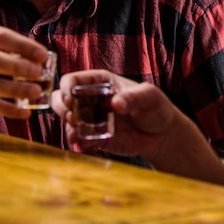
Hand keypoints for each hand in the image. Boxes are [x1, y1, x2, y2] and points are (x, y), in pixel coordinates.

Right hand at [50, 70, 180, 162]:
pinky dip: (77, 141)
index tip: (71, 99)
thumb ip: (133, 97)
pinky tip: (82, 144)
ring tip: (78, 132)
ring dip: (68, 126)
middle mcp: (90, 98)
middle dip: (63, 108)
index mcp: (100, 82)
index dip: (67, 88)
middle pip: (62, 98)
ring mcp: (90, 118)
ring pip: (66, 118)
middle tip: (74, 117)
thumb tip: (116, 103)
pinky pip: (78, 138)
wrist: (161, 135)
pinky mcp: (94, 136)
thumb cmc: (155, 107)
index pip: (74, 80)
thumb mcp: (149, 96)